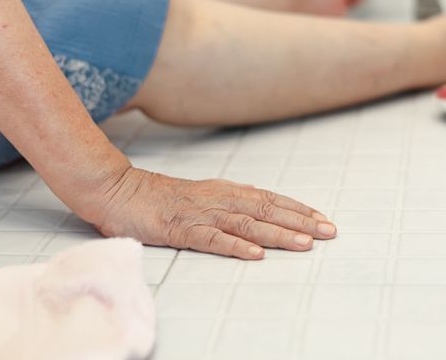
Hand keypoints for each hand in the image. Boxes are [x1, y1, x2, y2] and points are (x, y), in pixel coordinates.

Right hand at [95, 168, 336, 258]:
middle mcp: (218, 199)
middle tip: (328, 232)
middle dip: (300, 221)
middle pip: (266, 210)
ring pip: (246, 224)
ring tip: (303, 243)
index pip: (270, 199)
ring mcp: (200, 214)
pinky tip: (255, 255)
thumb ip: (229, 200)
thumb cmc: (158, 197)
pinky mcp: (179, 229)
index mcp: (225, 191)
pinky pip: (211, 239)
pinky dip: (235, 246)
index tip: (323, 220)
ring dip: (277, 234)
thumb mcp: (201, 195)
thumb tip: (258, 202)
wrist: (117, 190)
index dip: (298, 209)